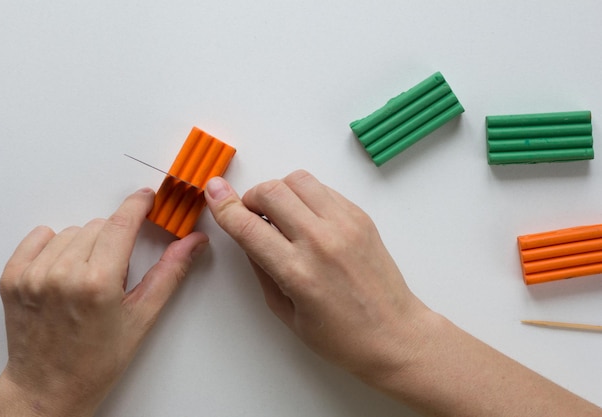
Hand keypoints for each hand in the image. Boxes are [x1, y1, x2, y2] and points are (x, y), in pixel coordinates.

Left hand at [0, 188, 207, 416]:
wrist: (49, 387)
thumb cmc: (96, 360)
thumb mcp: (142, 316)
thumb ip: (170, 272)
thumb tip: (193, 242)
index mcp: (98, 284)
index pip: (122, 224)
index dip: (137, 205)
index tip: (146, 198)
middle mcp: (62, 275)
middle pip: (99, 226)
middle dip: (114, 240)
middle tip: (114, 273)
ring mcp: (33, 276)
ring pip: (71, 231)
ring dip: (85, 245)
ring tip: (88, 277)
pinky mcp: (13, 278)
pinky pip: (39, 238)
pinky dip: (54, 245)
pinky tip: (64, 269)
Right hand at [204, 170, 428, 382]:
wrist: (396, 334)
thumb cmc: (341, 337)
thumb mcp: (286, 313)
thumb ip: (262, 270)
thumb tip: (246, 236)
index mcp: (298, 273)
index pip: (249, 226)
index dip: (224, 206)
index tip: (213, 193)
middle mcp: (322, 241)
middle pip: (272, 191)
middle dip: (251, 197)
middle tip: (253, 216)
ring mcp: (345, 225)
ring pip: (298, 180)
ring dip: (279, 192)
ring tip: (281, 215)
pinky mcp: (361, 217)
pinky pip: (323, 189)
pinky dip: (306, 196)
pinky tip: (307, 219)